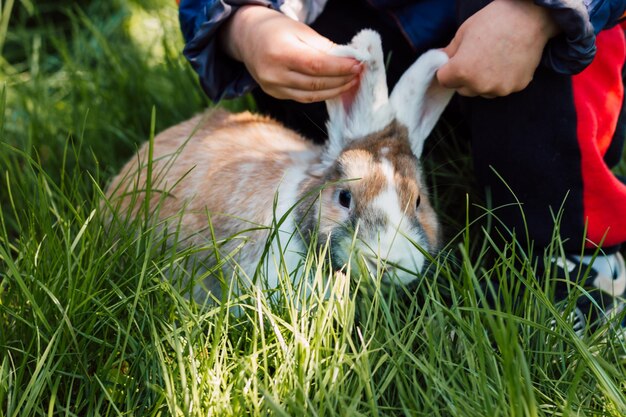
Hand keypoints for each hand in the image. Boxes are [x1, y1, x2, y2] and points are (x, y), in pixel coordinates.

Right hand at [219, 5, 362, 102]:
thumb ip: (324, 46)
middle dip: (341, 79)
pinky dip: (322, 94)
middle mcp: (274, 73)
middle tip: (358, 73)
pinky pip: (303, 98)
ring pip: (311, 95)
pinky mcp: (275, 94)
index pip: (316, 65)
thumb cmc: (276, 30)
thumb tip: (349, 59)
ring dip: (335, 90)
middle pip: (315, 82)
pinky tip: (335, 88)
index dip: (340, 67)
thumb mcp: (300, 30)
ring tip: (351, 82)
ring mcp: (273, 87)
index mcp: (280, 52)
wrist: (247, 38)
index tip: (358, 64)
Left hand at [437, 0, 558, 97]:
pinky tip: (507, 61)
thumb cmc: (494, 20)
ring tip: (493, 59)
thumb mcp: (464, 32)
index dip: (447, 70)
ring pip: (482, 91)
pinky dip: (501, 79)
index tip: (454, 61)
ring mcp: (499, 88)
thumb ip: (449, 52)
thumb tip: (439, 60)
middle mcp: (479, 85)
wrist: (530, 16)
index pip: (443, 81)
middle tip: (476, 58)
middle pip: (462, 89)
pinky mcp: (516, 87)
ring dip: (482, 81)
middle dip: (464, 78)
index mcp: (462, 71)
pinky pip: (501, 88)